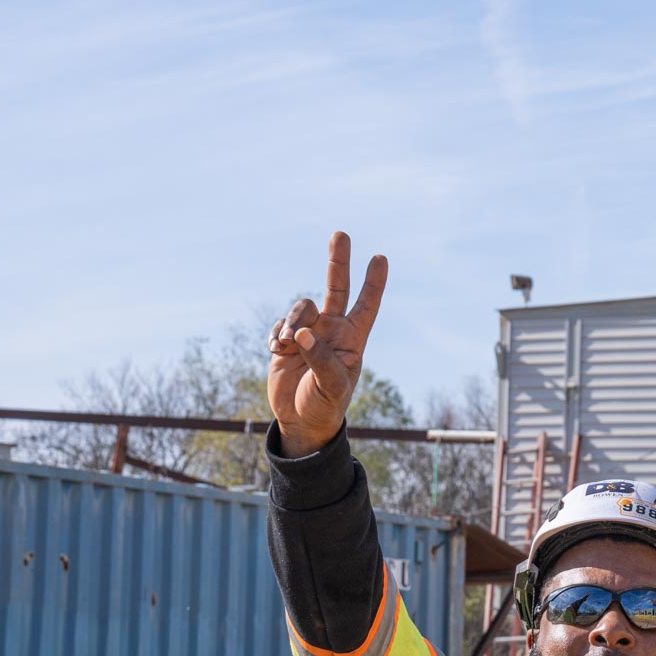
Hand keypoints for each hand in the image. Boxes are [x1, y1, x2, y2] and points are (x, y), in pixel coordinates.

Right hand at [268, 231, 388, 456]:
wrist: (300, 420)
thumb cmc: (325, 404)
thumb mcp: (331, 386)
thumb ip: (320, 358)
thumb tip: (302, 333)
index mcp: (353, 339)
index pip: (367, 305)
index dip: (374, 282)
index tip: (380, 258)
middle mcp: (332, 330)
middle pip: (336, 288)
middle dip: (338, 261)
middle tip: (341, 234)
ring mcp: (309, 332)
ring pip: (301, 308)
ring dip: (292, 321)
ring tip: (285, 344)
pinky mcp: (286, 340)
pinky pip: (280, 325)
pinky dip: (276, 334)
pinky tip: (275, 350)